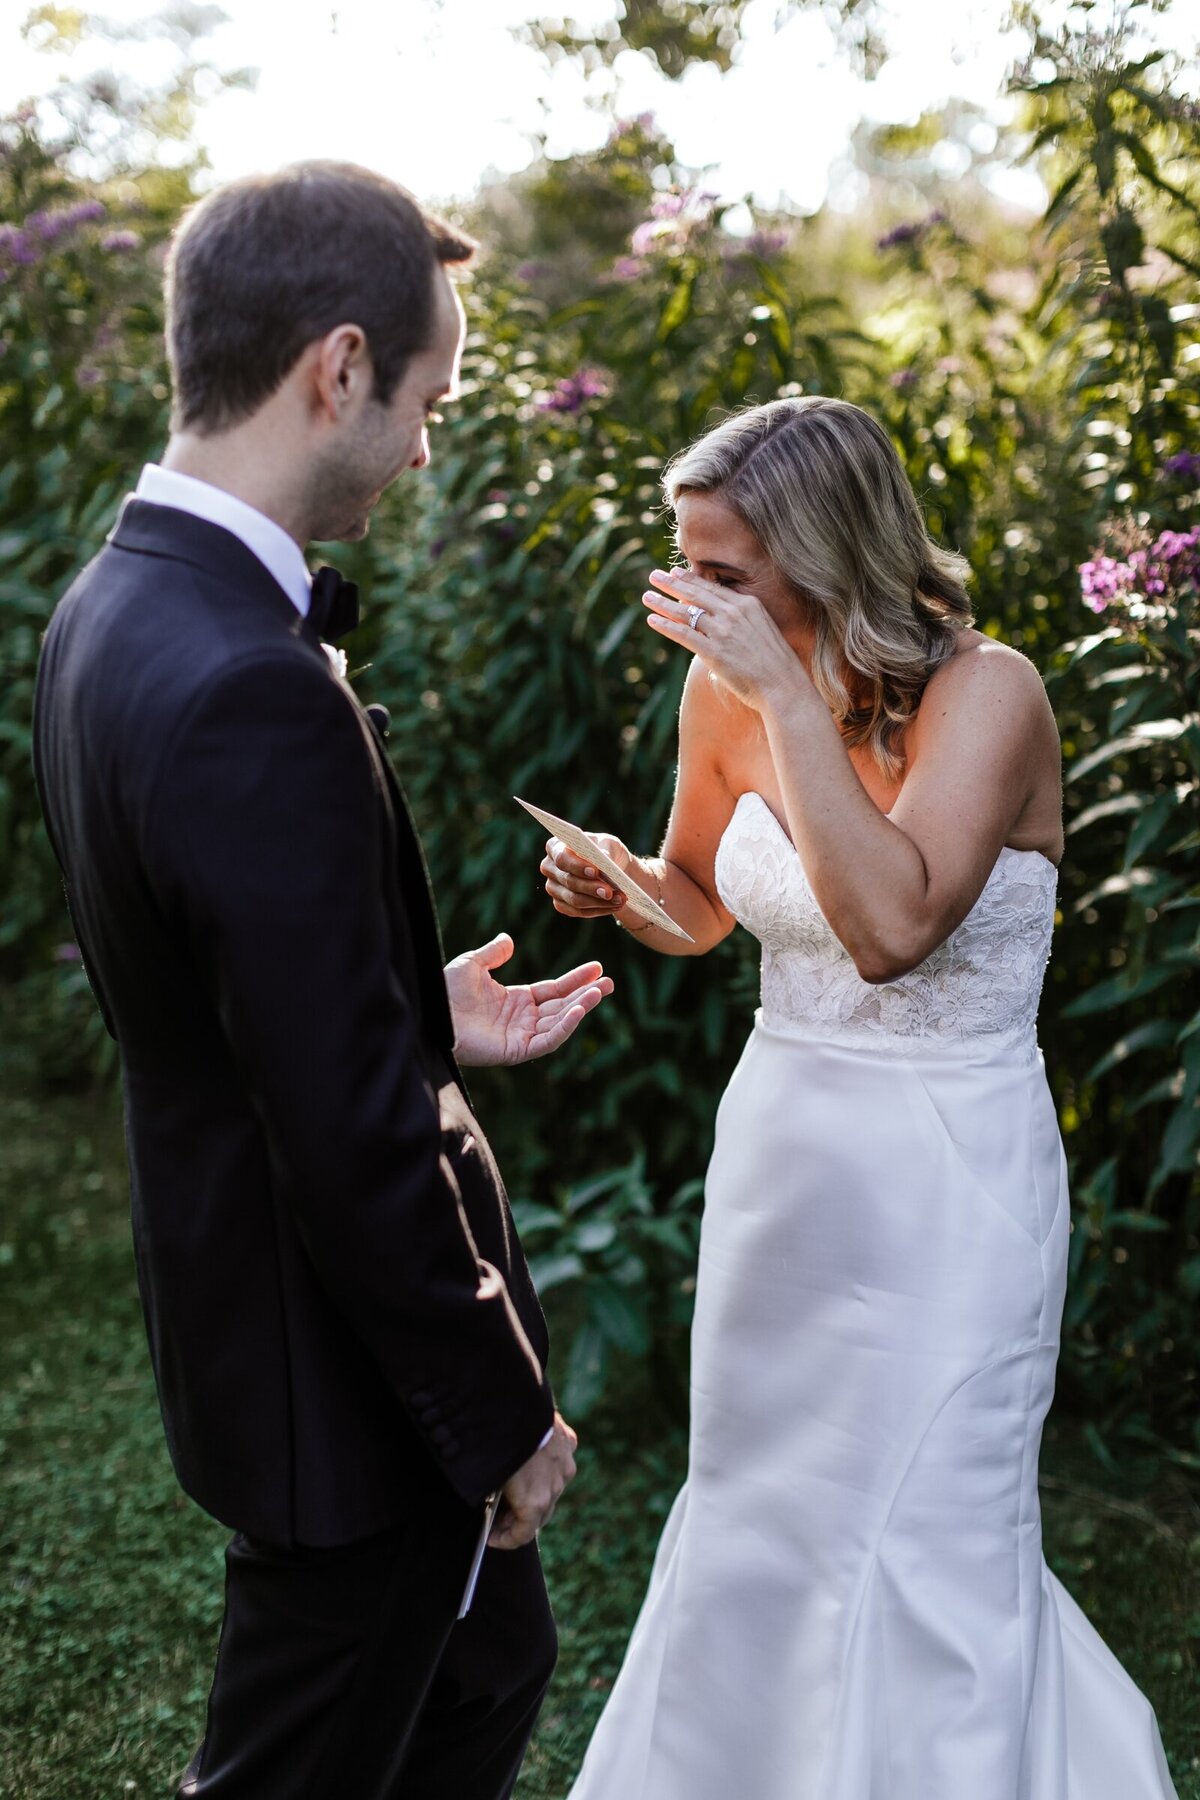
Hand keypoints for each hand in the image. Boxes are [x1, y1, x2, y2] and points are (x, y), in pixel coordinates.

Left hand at [444, 933, 613, 1067]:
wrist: (432, 1013)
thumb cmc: (446, 991)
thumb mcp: (471, 964)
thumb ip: (492, 953)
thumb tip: (508, 940)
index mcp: (516, 1000)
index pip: (554, 990)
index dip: (575, 979)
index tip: (597, 967)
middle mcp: (522, 1019)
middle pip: (562, 1005)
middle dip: (586, 994)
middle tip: (610, 982)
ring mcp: (521, 1036)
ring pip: (559, 1022)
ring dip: (581, 1007)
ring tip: (600, 992)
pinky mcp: (517, 1051)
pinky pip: (547, 1040)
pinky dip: (565, 1027)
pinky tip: (579, 1010)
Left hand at [489, 1411, 578, 1549]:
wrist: (511, 1401)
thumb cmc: (494, 1442)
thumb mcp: (488, 1478)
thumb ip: (496, 1498)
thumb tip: (493, 1502)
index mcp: (535, 1502)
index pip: (524, 1535)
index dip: (505, 1540)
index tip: (491, 1538)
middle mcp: (555, 1487)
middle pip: (539, 1515)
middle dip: (519, 1519)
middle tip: (498, 1516)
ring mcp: (565, 1464)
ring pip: (552, 1488)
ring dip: (536, 1492)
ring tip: (514, 1488)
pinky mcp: (568, 1442)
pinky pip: (560, 1462)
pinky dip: (548, 1466)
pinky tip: (532, 1461)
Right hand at [541, 831, 635, 920]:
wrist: (609, 867)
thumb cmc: (605, 850)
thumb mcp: (608, 844)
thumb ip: (605, 850)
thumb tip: (604, 859)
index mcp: (555, 846)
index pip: (562, 858)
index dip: (577, 866)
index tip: (595, 872)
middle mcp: (549, 867)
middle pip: (568, 881)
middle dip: (591, 888)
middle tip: (609, 892)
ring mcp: (553, 888)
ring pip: (574, 899)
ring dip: (598, 902)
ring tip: (619, 899)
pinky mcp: (560, 904)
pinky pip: (578, 911)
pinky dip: (598, 909)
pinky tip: (613, 906)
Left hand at [642, 567, 807, 711]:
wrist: (783, 685)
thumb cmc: (776, 664)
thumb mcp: (764, 629)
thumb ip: (743, 620)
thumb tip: (724, 619)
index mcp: (749, 604)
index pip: (713, 587)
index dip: (691, 579)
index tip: (675, 573)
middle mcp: (734, 613)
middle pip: (696, 594)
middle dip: (671, 583)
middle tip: (654, 576)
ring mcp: (723, 631)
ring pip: (686, 612)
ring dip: (663, 603)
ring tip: (647, 596)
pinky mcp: (713, 651)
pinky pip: (683, 634)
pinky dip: (665, 626)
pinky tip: (652, 620)